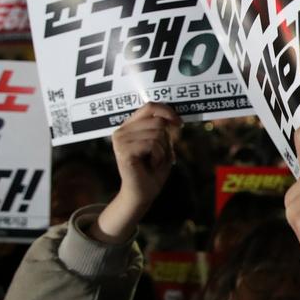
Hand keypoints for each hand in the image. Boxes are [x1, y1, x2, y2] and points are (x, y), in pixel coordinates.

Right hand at [91, 102, 180, 243]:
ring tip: (154, 161)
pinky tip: (151, 165)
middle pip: (157, 121)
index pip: (149, 106)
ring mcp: (120, 140)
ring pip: (157, 133)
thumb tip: (174, 118)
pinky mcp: (123, 151)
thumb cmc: (153, 170)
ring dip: (163, 150)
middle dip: (166, 140)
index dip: (168, 111)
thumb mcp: (163, 145)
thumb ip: (165, 129)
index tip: (180, 123)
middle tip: (159, 156)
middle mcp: (121, 130)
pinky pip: (153, 145)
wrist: (143, 193)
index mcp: (129, 126)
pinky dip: (159, 156)